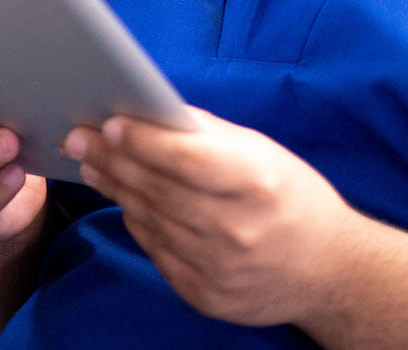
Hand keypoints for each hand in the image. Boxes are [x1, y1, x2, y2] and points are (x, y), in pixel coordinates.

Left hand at [63, 108, 361, 326]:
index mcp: (255, 183)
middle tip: (79, 138)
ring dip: (115, 188)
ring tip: (92, 163)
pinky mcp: (205, 295)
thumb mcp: (262, 154)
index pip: (185, 158)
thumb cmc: (291, 198)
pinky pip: (157, 251)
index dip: (143, 140)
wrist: (329, 272)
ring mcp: (219, 267)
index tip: (108, 123)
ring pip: (149, 219)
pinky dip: (137, 223)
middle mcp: (236, 228)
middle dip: (112, 159)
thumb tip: (149, 112)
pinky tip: (124, 200)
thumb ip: (207, 135)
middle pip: (157, 188)